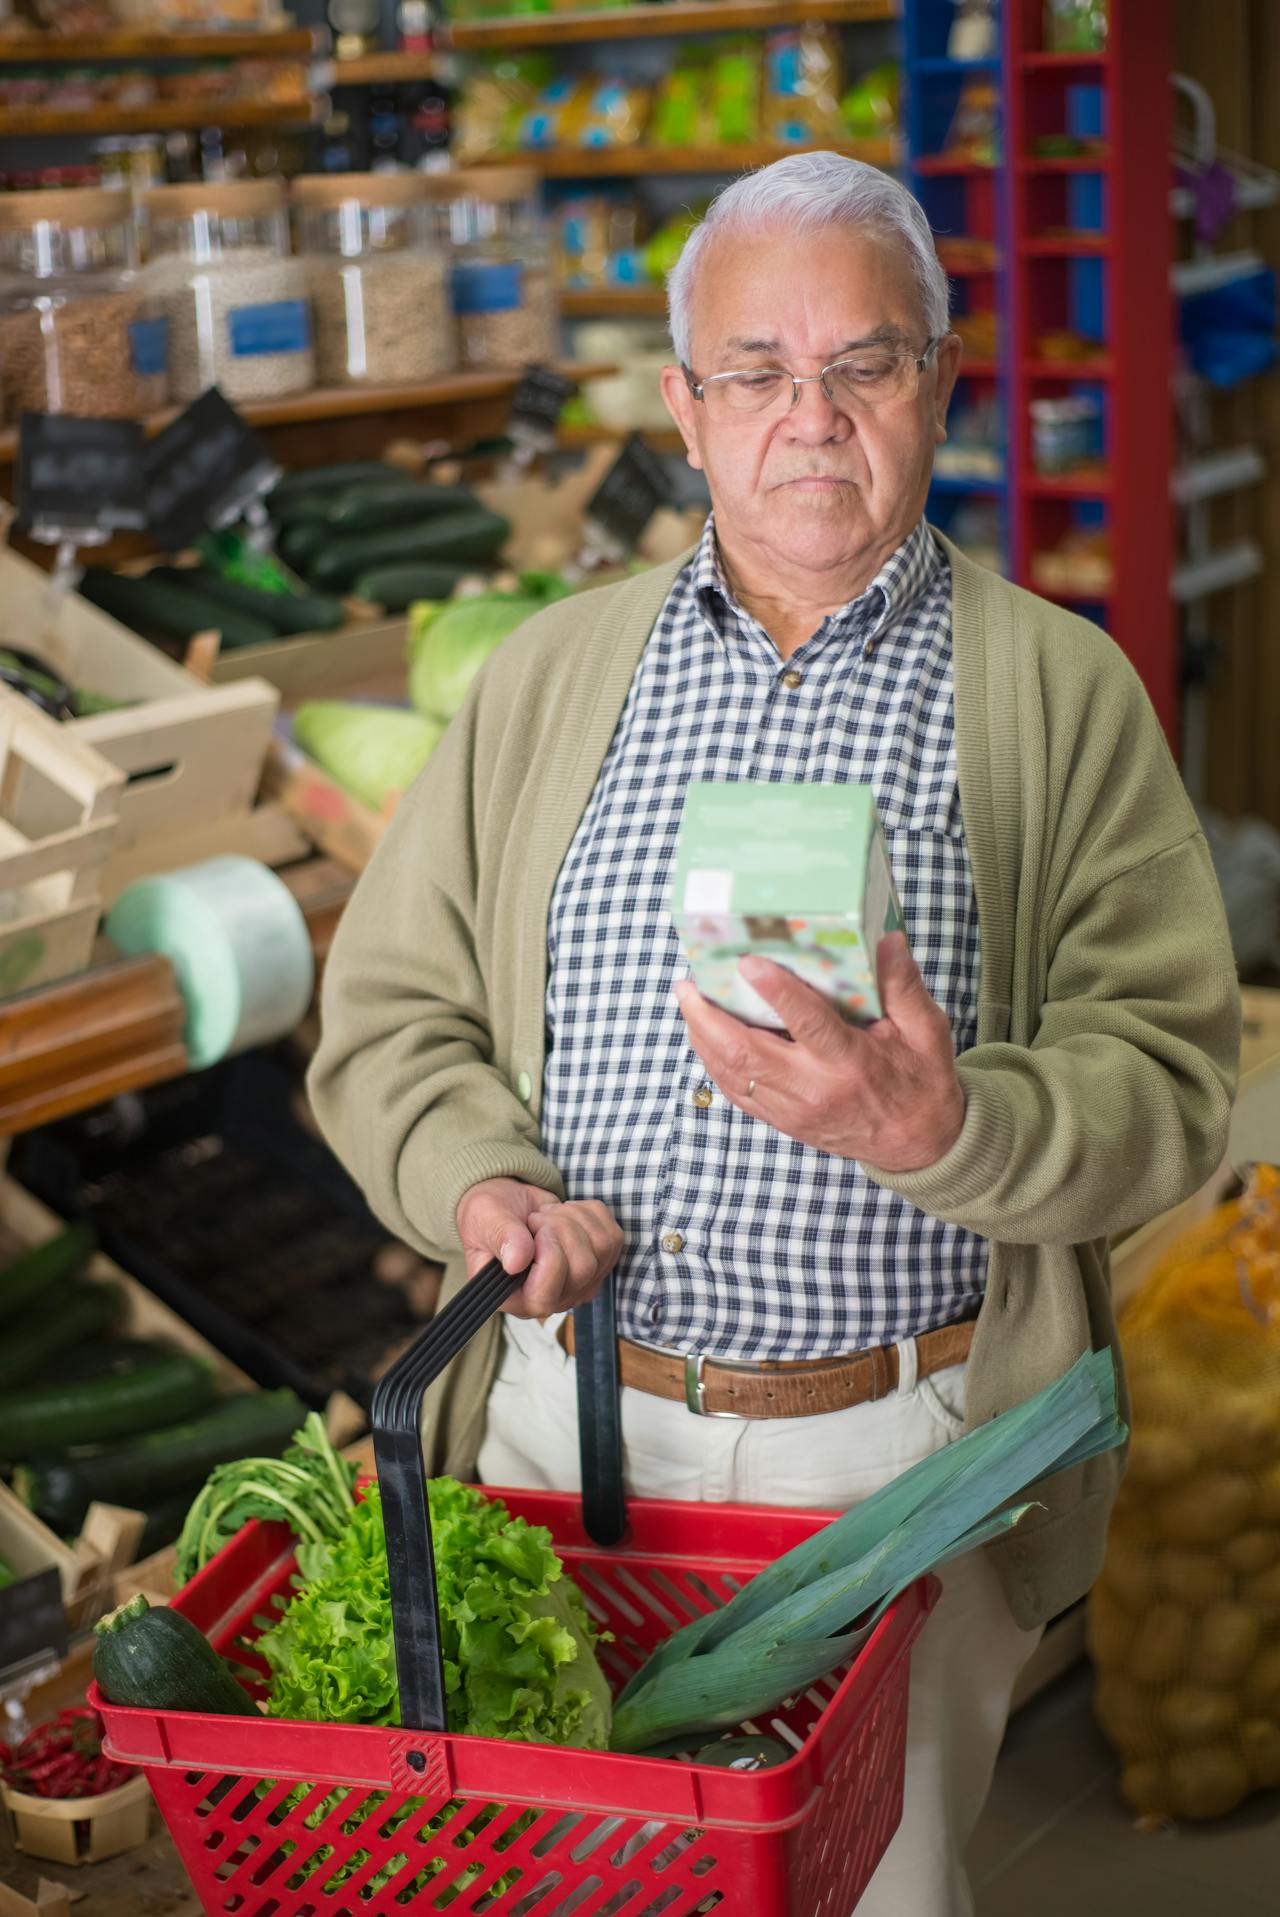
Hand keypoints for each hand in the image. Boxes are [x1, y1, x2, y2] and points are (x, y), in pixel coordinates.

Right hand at [455, 1177, 623, 1319]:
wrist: (508, 1206)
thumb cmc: (490, 1218)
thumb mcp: (485, 1221)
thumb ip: (501, 1238)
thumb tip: (517, 1262)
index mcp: (516, 1299)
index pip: (545, 1295)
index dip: (548, 1254)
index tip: (531, 1228)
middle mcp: (552, 1300)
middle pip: (583, 1267)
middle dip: (561, 1226)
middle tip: (536, 1218)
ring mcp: (581, 1284)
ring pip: (602, 1248)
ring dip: (574, 1216)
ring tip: (548, 1214)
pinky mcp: (600, 1264)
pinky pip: (613, 1235)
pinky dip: (591, 1212)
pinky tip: (566, 1212)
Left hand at [673, 933, 965, 1173]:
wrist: (918, 1144)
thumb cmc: (921, 1081)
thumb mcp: (926, 1030)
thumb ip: (902, 986)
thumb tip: (887, 940)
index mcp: (851, 1064)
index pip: (808, 1025)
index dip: (776, 992)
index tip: (747, 962)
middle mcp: (815, 1090)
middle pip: (746, 1053)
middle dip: (708, 1017)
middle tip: (688, 982)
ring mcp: (793, 1110)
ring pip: (732, 1073)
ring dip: (702, 1036)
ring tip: (689, 1000)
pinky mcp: (783, 1121)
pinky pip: (736, 1091)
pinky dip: (714, 1061)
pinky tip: (705, 1035)